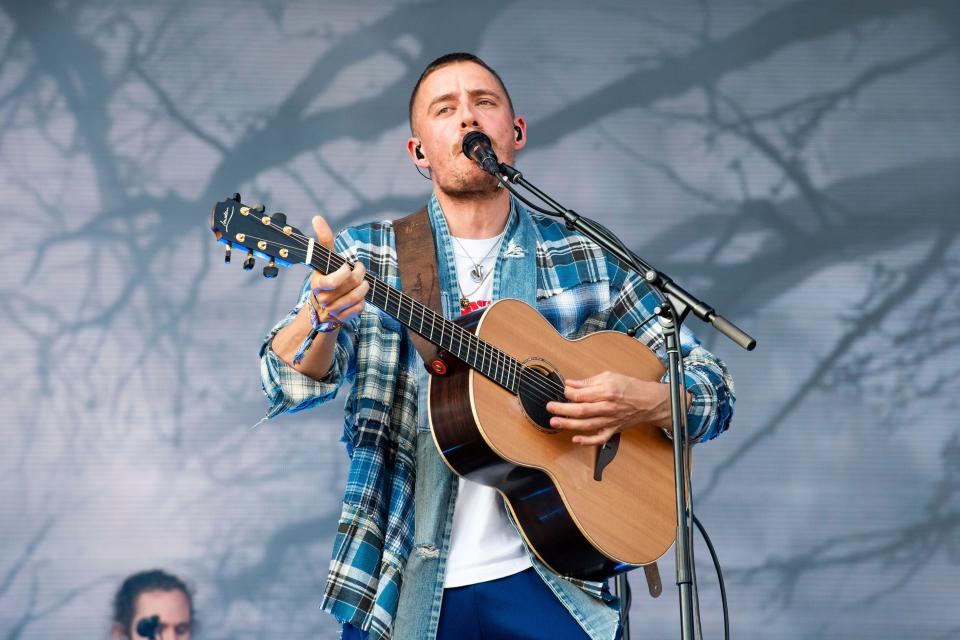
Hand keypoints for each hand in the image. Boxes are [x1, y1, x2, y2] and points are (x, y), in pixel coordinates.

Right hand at [308, 215, 367, 323]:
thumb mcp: (325, 259)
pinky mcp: (344, 317)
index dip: (345, 271)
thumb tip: (317, 217)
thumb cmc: (327, 275)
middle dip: (360, 273)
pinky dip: (363, 299)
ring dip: (364, 285)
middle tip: (359, 269)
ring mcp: (333, 310)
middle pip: (352, 283)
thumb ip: (323, 239)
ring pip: (358, 296)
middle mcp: (324, 299)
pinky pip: (360, 307)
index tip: (347, 265)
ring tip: (362, 281)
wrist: (323, 305)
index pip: (334, 280)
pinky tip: (358, 295)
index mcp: (317, 284)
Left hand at [546, 371, 673, 445]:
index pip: (583, 394)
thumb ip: (588, 382)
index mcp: (607, 391)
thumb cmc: (630, 387)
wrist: (648, 402)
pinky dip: (587, 441)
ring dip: (569, 425)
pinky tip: (575, 439)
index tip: (562, 391)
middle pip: (582, 410)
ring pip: (587, 424)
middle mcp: (608, 407)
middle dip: (563, 409)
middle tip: (550, 408)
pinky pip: (599, 438)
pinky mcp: (613, 429)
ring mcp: (610, 420)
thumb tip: (570, 384)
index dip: (569, 393)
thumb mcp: (609, 377)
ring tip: (555, 422)